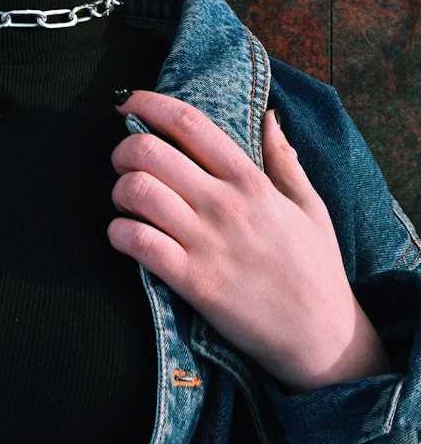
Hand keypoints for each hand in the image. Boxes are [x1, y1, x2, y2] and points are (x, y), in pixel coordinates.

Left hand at [109, 92, 391, 392]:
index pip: (190, 123)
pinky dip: (119, 234)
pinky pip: (138, 243)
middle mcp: (226, 205)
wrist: (324, 340)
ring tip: (127, 203)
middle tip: (124, 163)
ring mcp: (207, 243)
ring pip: (137, 192)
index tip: (128, 103)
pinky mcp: (194, 282)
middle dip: (123, 149)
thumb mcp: (310, 207)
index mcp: (251, 181)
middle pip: (149, 151)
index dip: (150, 104)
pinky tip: (126, 236)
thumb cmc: (316, 271)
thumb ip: (285, 159)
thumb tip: (271, 116)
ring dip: (119, 192)